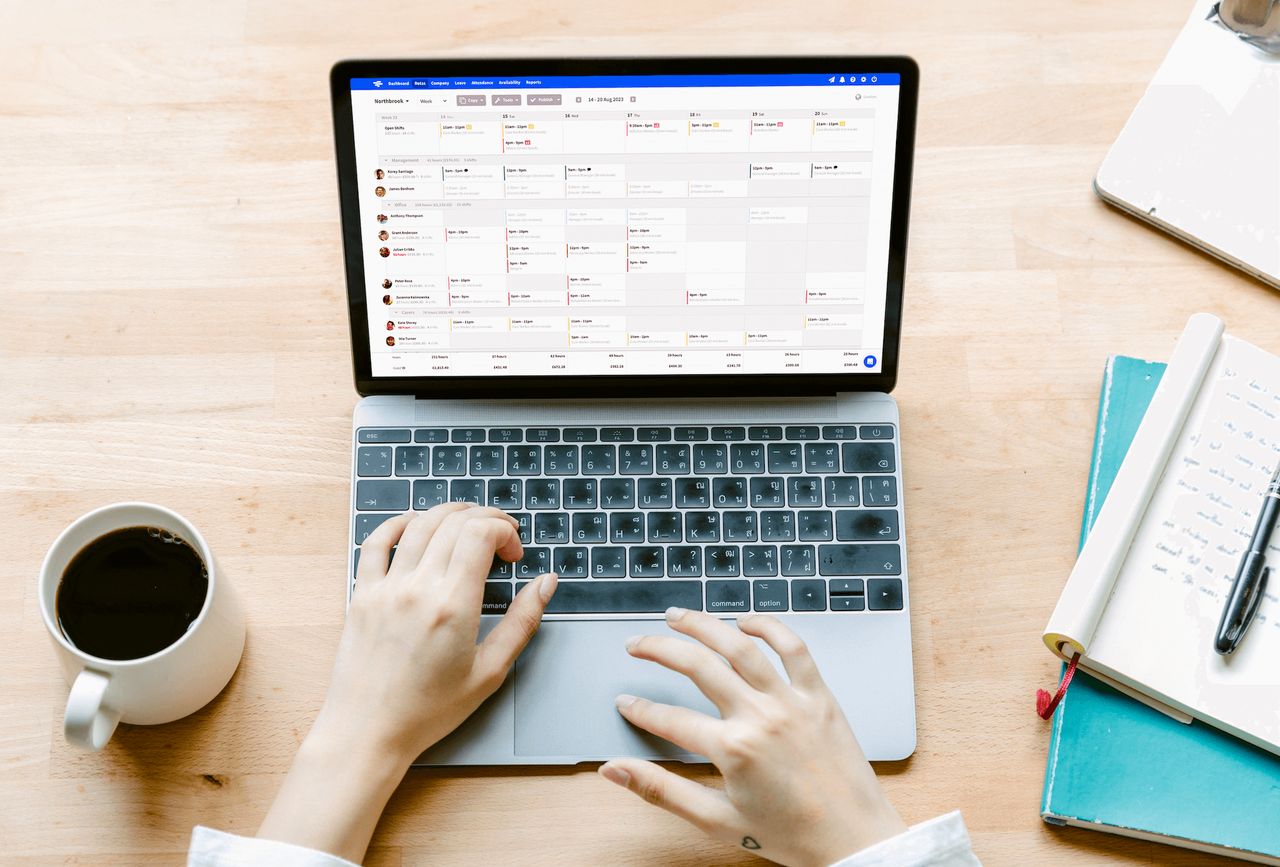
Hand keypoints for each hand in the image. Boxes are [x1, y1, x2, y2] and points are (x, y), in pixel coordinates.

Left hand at [315, 503, 555, 759]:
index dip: (505, 530)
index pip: (480, 533)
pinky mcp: (362, 594)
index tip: (514, 554)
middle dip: (486, 519)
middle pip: (454, 522)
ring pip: (419, 524)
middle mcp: (417, 588)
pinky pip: (376, 542)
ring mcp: (385, 588)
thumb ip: (522, 621)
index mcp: (453, 605)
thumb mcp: (490, 671)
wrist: (368, 732)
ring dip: (449, 514)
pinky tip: (415, 524)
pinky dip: (398, 523)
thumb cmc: (429, 710)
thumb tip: (546, 583)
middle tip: (500, 538)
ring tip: (467, 525)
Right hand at [598, 608, 906, 866]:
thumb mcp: (716, 819)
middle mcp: (761, 716)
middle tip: (637, 644)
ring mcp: (791, 701)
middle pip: (698, 666)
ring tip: (678, 616)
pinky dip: (770, 627)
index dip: (640, 708)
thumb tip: (615, 771)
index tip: (625, 701)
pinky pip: (794, 648)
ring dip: (704, 625)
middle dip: (659, 649)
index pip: (670, 718)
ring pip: (740, 646)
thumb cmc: (791, 835)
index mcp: (734, 749)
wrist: (854, 839)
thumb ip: (662, 791)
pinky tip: (746, 620)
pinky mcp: (819, 696)